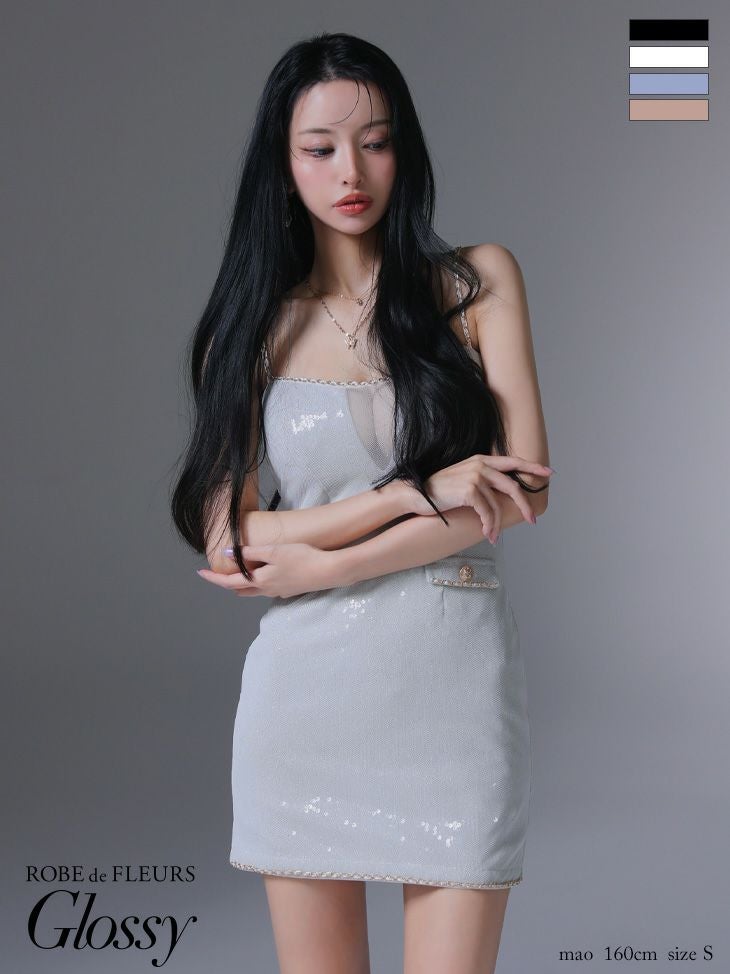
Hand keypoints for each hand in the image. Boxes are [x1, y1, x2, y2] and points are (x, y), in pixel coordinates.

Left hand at [196, 542, 337, 598]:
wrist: (328, 571)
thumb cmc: (301, 558)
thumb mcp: (273, 551)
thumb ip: (250, 553)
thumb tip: (226, 553)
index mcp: (259, 581)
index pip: (229, 582)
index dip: (214, 578)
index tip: (200, 573)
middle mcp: (266, 590)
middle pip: (240, 590)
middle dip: (226, 583)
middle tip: (217, 573)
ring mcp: (279, 591)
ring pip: (254, 591)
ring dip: (242, 584)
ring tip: (236, 574)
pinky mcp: (290, 590)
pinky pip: (267, 589)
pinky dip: (258, 583)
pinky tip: (263, 575)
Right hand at [401, 456, 552, 542]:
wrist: (417, 494)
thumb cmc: (439, 491)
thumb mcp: (464, 479)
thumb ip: (483, 481)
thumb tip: (502, 496)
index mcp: (481, 459)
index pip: (512, 462)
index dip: (532, 467)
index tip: (548, 473)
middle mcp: (480, 465)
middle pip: (512, 486)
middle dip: (524, 505)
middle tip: (532, 520)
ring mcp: (475, 476)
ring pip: (498, 505)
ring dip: (497, 524)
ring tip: (492, 536)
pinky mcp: (469, 490)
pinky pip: (487, 512)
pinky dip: (489, 525)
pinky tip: (486, 533)